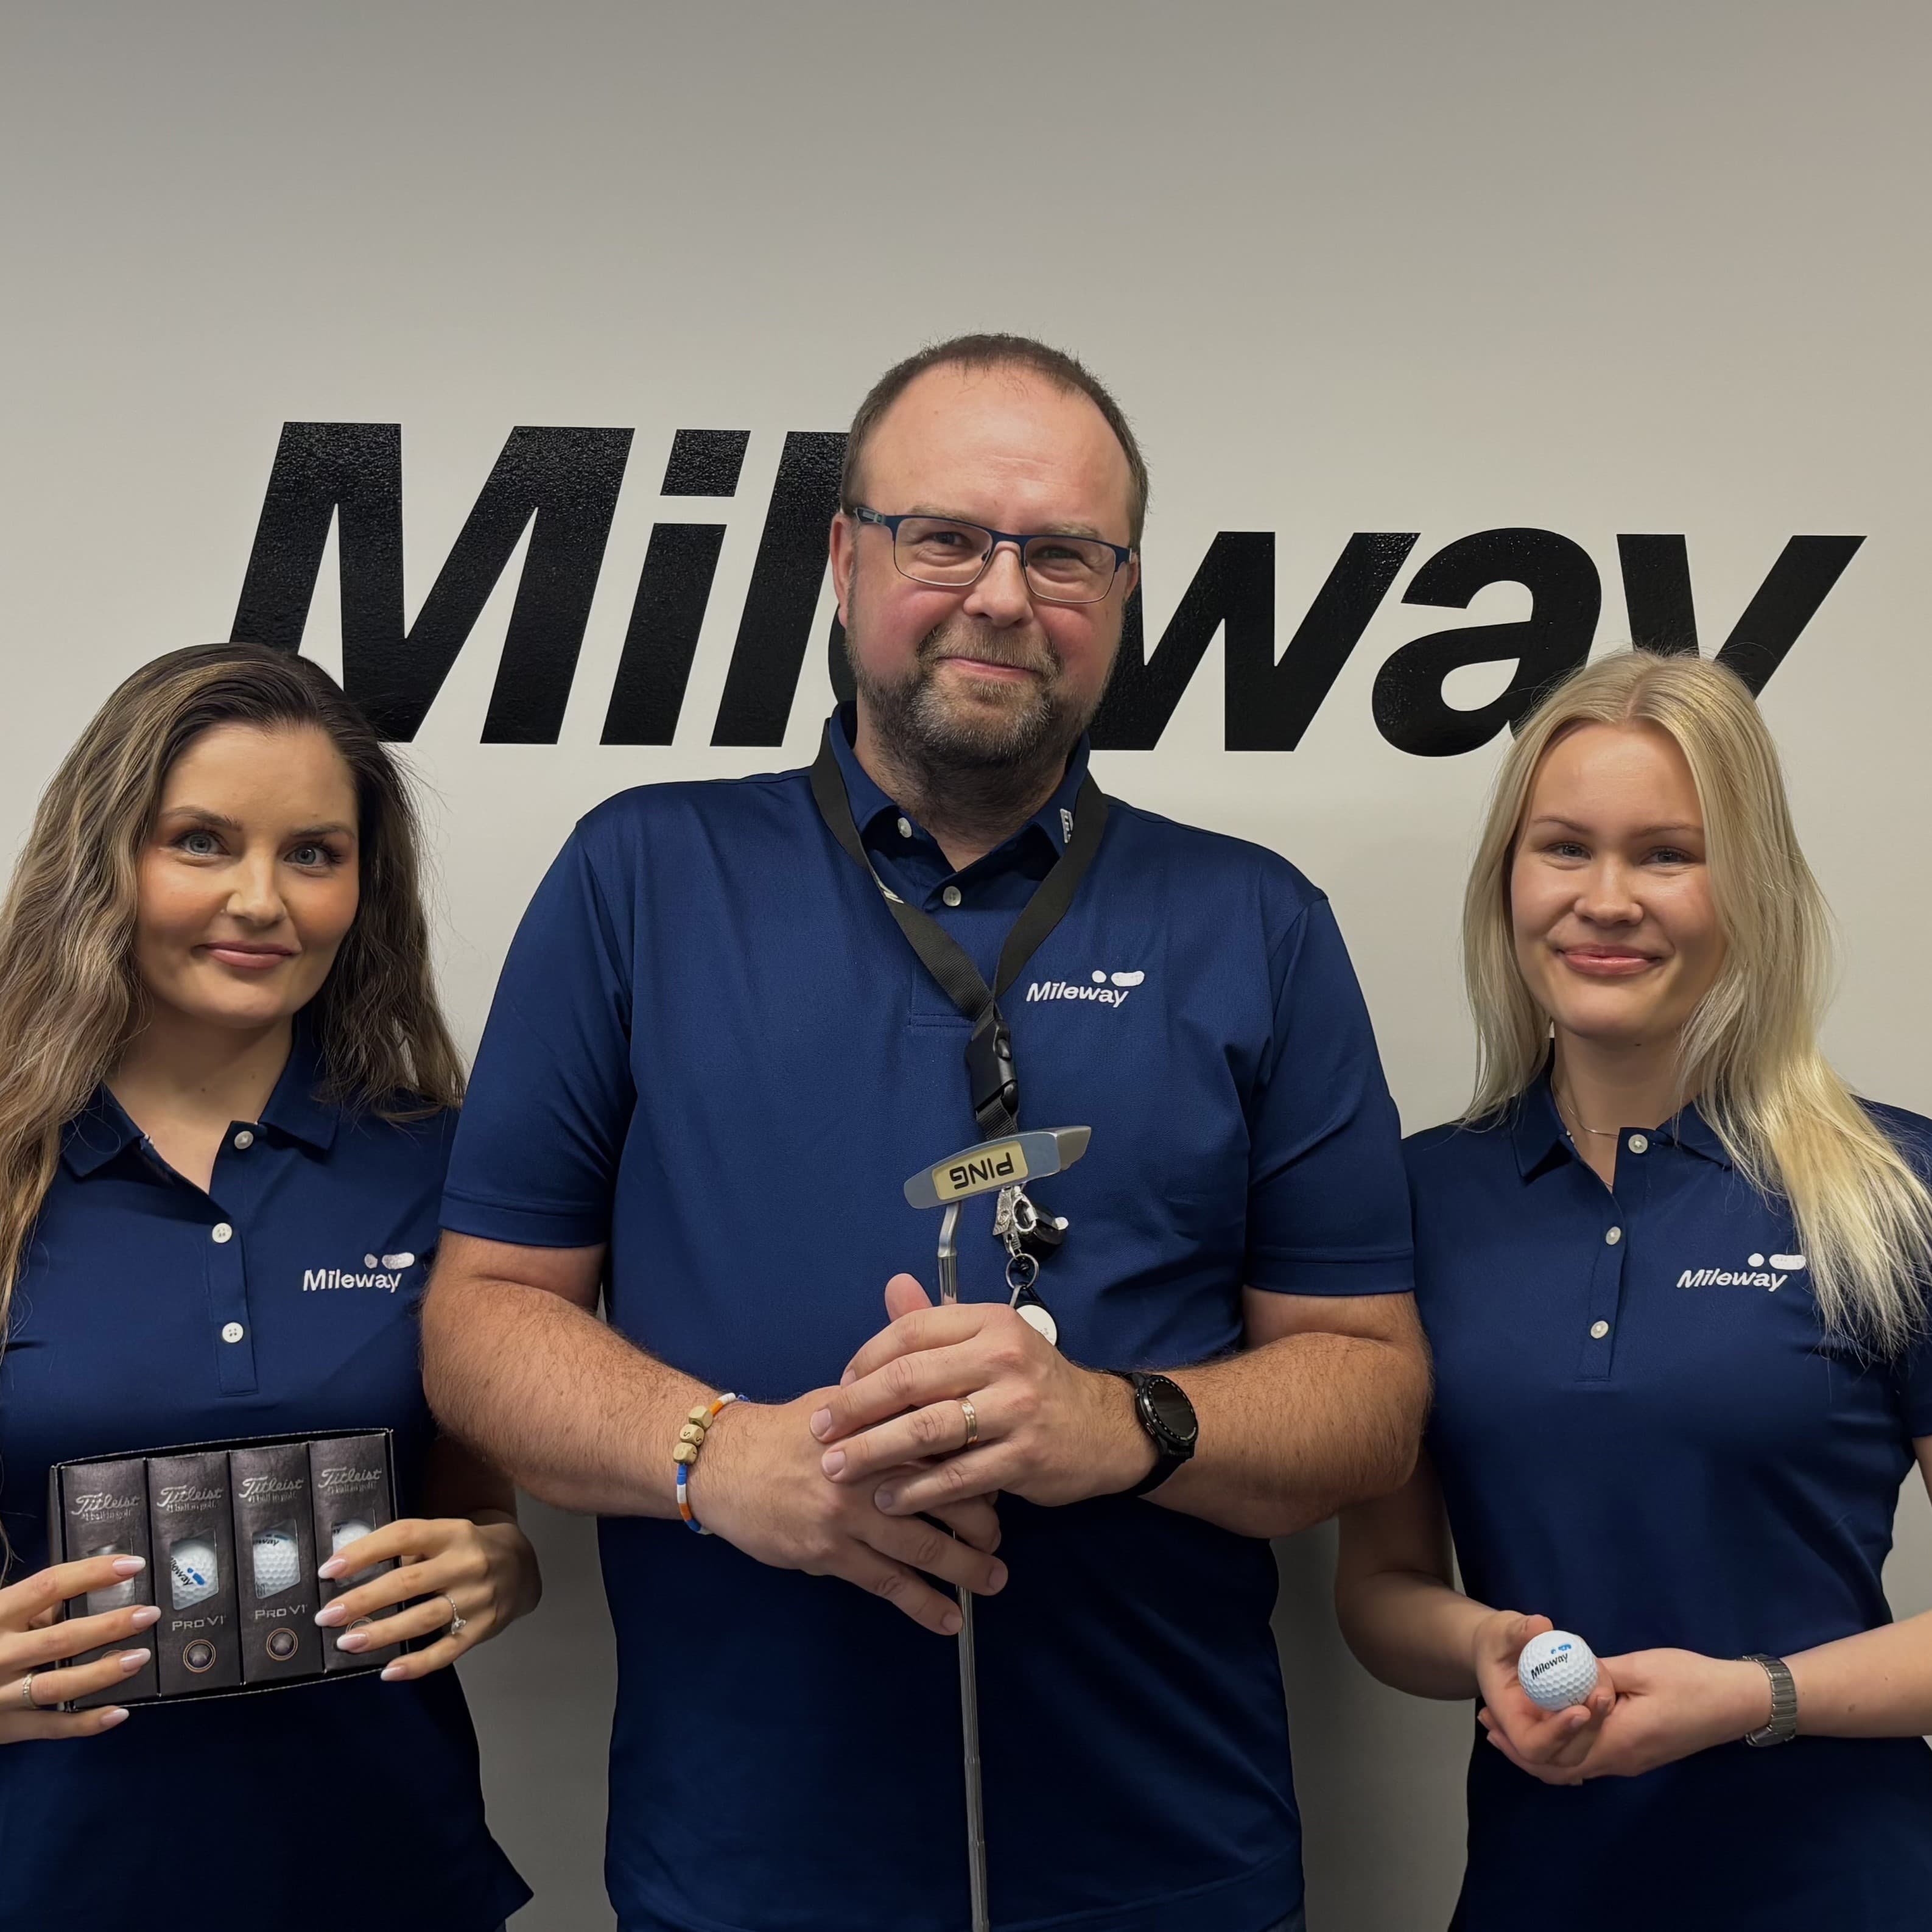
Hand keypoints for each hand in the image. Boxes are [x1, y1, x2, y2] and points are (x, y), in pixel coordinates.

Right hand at [0, 1554, 159, 1740]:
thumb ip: (31, 1605)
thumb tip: (81, 1591)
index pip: (48, 1586)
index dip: (91, 1573)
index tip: (131, 1565)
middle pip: (61, 1639)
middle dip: (109, 1626)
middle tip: (148, 1614)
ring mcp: (1, 1695)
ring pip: (59, 1685)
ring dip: (103, 1673)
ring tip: (141, 1658)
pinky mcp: (6, 1728)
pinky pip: (51, 1727)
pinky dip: (86, 1723)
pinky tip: (119, 1712)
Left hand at [314, 1515, 538, 1682]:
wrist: (524, 1565)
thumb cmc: (469, 1548)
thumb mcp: (447, 1534)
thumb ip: (410, 1551)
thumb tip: (354, 1573)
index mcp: (452, 1533)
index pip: (403, 1536)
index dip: (365, 1551)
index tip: (330, 1569)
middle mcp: (466, 1563)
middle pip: (408, 1581)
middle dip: (363, 1600)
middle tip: (328, 1615)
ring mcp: (476, 1598)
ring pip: (423, 1619)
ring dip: (382, 1633)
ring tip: (347, 1642)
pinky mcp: (483, 1628)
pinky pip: (446, 1651)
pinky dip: (417, 1664)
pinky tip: (389, 1671)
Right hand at [690, 1385, 1006, 1635]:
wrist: (726, 1463)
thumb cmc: (788, 1433)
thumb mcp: (842, 1404)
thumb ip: (891, 1409)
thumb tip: (946, 1412)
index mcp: (878, 1426)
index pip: (946, 1445)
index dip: (981, 1466)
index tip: (1001, 1483)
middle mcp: (870, 1468)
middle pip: (947, 1497)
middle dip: (984, 1524)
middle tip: (1000, 1540)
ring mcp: (850, 1513)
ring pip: (924, 1547)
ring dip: (966, 1569)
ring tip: (992, 1581)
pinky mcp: (830, 1551)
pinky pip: (887, 1583)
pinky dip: (922, 1604)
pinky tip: (947, 1619)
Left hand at [810, 1275, 1153, 1515]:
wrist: (1104, 1429)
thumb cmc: (1033, 1384)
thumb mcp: (992, 1342)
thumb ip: (937, 1322)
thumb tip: (892, 1286)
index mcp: (989, 1323)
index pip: (910, 1332)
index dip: (864, 1361)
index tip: (836, 1389)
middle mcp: (1002, 1358)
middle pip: (909, 1380)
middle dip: (854, 1408)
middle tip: (819, 1431)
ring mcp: (1016, 1409)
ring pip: (927, 1430)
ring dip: (873, 1451)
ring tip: (837, 1468)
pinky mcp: (1024, 1458)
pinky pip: (955, 1476)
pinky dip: (914, 1490)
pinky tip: (886, 1498)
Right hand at [1470, 1611, 1614, 1783]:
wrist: (1502, 1648)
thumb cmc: (1496, 1641)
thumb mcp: (1501, 1631)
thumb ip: (1518, 1631)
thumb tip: (1541, 1627)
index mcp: (1509, 1718)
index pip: (1532, 1744)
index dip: (1556, 1735)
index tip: (1579, 1710)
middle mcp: (1532, 1732)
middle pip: (1565, 1755)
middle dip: (1589, 1731)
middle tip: (1604, 1695)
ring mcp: (1552, 1731)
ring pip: (1583, 1746)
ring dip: (1600, 1720)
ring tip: (1605, 1686)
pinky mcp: (1568, 1723)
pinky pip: (1589, 1728)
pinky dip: (1601, 1710)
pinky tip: (1604, 1683)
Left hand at [1484, 1647, 1771, 1783]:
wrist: (1739, 1703)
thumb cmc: (1693, 1682)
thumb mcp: (1640, 1669)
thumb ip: (1597, 1673)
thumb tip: (1561, 1669)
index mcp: (1618, 1741)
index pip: (1558, 1753)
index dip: (1523, 1738)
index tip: (1494, 1712)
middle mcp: (1620, 1760)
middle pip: (1559, 1769)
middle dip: (1520, 1749)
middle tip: (1487, 1722)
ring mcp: (1630, 1761)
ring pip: (1573, 1768)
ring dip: (1538, 1750)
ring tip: (1506, 1727)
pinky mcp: (1637, 1754)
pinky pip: (1590, 1760)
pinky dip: (1562, 1749)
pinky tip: (1549, 1729)